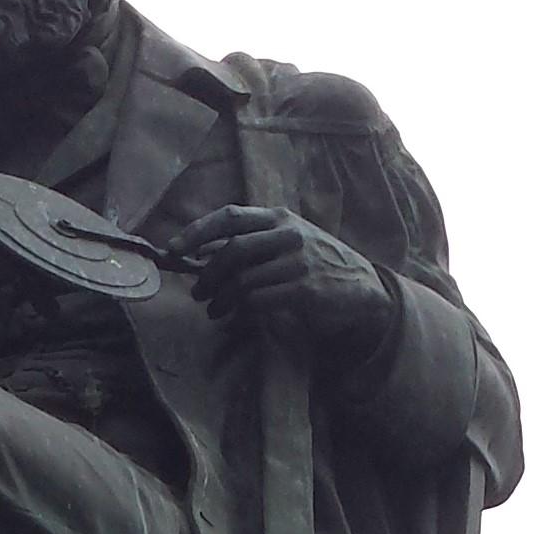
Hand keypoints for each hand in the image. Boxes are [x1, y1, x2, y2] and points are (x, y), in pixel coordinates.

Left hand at [174, 205, 390, 357]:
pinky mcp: (304, 289)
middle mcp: (287, 234)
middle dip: (206, 274)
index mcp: (278, 217)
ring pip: (242, 279)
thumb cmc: (315, 265)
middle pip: (231, 250)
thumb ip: (249, 245)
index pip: (229, 217)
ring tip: (212, 310)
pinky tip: (233, 316)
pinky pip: (258, 300)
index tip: (172, 250)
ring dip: (220, 299)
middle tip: (197, 293)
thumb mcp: (285, 243)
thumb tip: (202, 254)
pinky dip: (239, 311)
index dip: (196, 232)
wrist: (360, 288)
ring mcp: (298, 261)